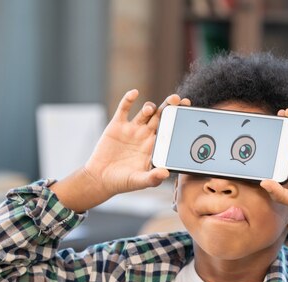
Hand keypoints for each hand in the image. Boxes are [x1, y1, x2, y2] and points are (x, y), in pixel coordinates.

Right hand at [50, 90, 188, 211]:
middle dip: (169, 107)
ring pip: (145, 112)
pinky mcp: (117, 125)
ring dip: (150, 107)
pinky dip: (128, 99)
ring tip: (150, 109)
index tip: (187, 109)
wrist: (100, 179)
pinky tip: (134, 93)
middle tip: (176, 99)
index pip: (171, 130)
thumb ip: (152, 178)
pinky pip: (124, 108)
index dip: (179, 119)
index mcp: (155, 147)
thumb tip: (166, 173)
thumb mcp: (139, 182)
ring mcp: (132, 129)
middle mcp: (146, 136)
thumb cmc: (123, 182)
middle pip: (161, 117)